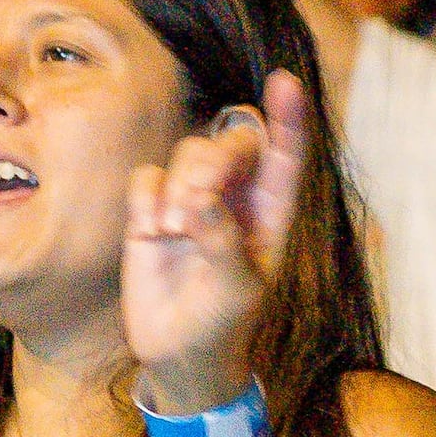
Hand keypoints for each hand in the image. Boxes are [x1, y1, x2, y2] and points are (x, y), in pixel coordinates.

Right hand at [123, 71, 308, 410]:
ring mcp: (191, 201)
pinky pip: (147, 176)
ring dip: (180, 181)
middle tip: (194, 203)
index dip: (288, 117)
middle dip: (212, 160)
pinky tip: (153, 232)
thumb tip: (196, 201)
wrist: (178, 355)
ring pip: (188, 152)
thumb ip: (223, 240)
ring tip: (173, 228)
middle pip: (230, 141)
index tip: (286, 82)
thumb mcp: (238, 290)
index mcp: (270, 212)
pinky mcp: (151, 212)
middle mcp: (234, 197)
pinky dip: (148, 197)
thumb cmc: (223, 324)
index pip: (285, 154)